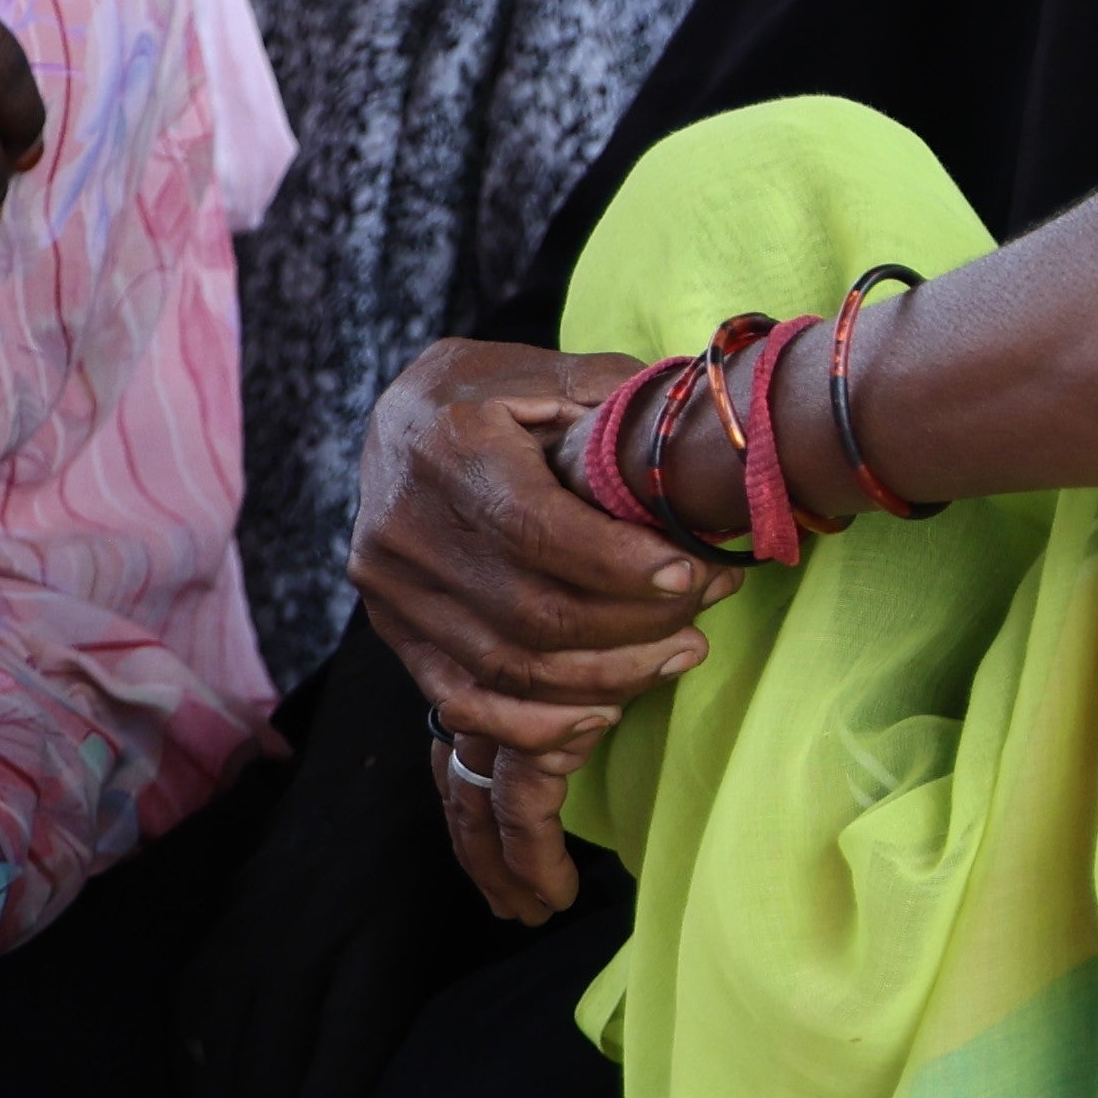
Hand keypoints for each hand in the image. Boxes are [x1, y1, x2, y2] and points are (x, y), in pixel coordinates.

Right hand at [351, 340, 724, 921]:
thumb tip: (695, 439)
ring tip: (682, 653)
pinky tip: (604, 713)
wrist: (399, 417)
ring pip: (510, 666)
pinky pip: (464, 701)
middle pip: (533, 612)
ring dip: (609, 677)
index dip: (623, 565)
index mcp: (447, 447)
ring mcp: (391, 587)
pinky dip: (538, 725)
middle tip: (706, 610)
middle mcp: (405, 525)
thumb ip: (616, 400)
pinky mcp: (392, 630)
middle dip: (636, 625)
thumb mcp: (550, 372)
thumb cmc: (494, 391)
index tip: (695, 573)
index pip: (539, 530)